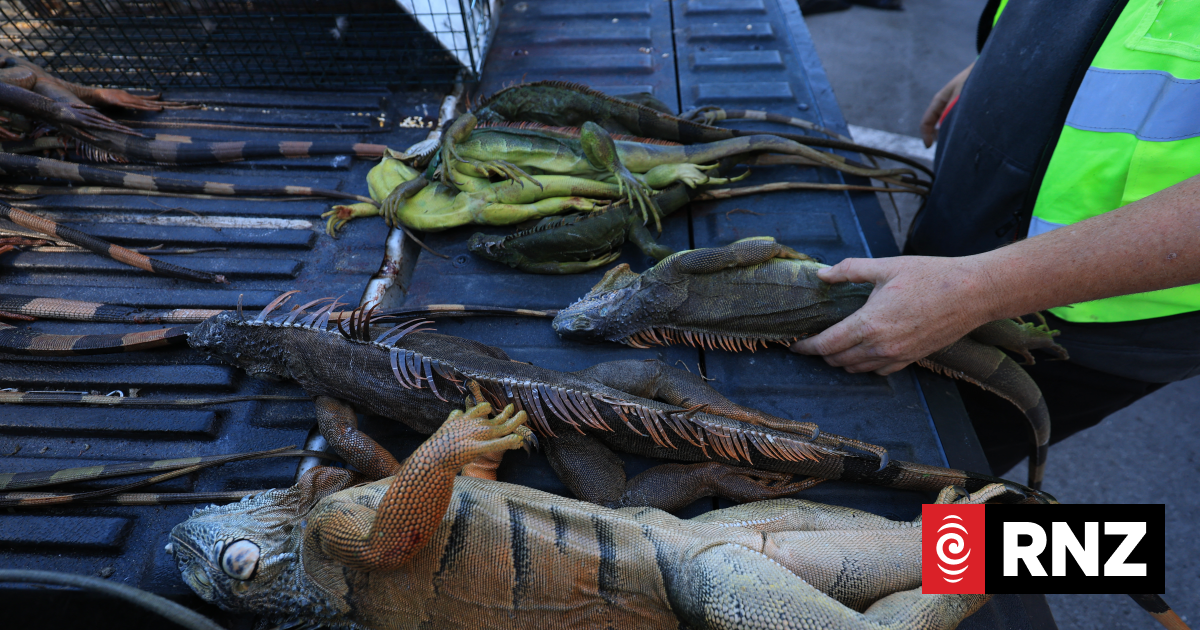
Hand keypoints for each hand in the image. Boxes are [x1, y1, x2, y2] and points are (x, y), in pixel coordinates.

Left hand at [789, 255, 997, 374]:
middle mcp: (881, 346)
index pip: (827, 344)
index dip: (806, 347)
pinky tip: (862, 352)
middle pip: (838, 360)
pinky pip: (879, 371)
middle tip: (812, 342)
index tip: (794, 346)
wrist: (972, 293)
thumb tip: (821, 273)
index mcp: (869, 323)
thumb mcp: (885, 266)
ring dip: (841, 361)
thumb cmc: (929, 276)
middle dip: (821, 353)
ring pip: (857, 369)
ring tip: (834, 347)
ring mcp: (897, 356)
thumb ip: (849, 270)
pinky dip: (864, 365)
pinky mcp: (912, 359)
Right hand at [919, 62, 972, 147]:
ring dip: (950, 134)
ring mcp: (954, 107)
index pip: (927, 121)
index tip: (929, 146)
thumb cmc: (973, 78)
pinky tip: (966, 135)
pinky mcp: (964, 110)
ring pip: (947, 125)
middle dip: (940, 138)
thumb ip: (952, 110)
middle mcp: (945, 105)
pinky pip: (957, 123)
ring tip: (959, 142)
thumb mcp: (961, 94)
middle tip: (948, 148)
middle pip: (936, 126)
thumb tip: (945, 128)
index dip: (926, 135)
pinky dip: (958, 130)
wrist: (989, 68)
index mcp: (939, 100)